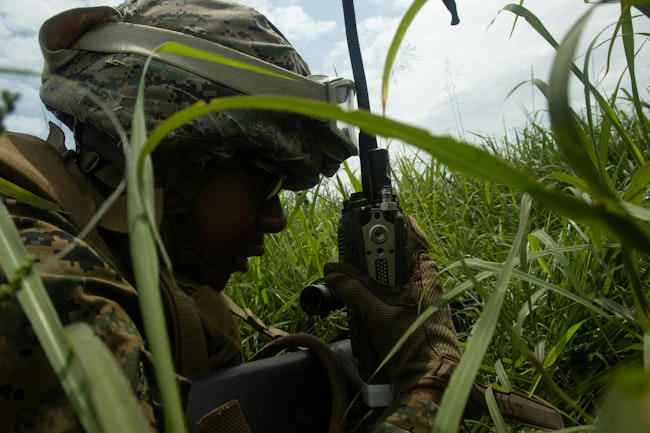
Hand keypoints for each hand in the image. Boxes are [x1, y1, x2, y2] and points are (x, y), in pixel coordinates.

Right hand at [323, 213, 461, 396]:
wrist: (429, 382)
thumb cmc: (410, 344)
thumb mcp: (376, 313)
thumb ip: (352, 288)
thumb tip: (332, 270)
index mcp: (425, 273)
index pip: (410, 234)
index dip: (391, 222)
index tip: (371, 214)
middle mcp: (427, 280)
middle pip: (398, 253)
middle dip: (374, 250)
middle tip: (353, 249)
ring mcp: (423, 297)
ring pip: (394, 274)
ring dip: (373, 273)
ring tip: (354, 275)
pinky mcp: (416, 311)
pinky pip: (394, 291)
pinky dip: (378, 290)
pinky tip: (364, 299)